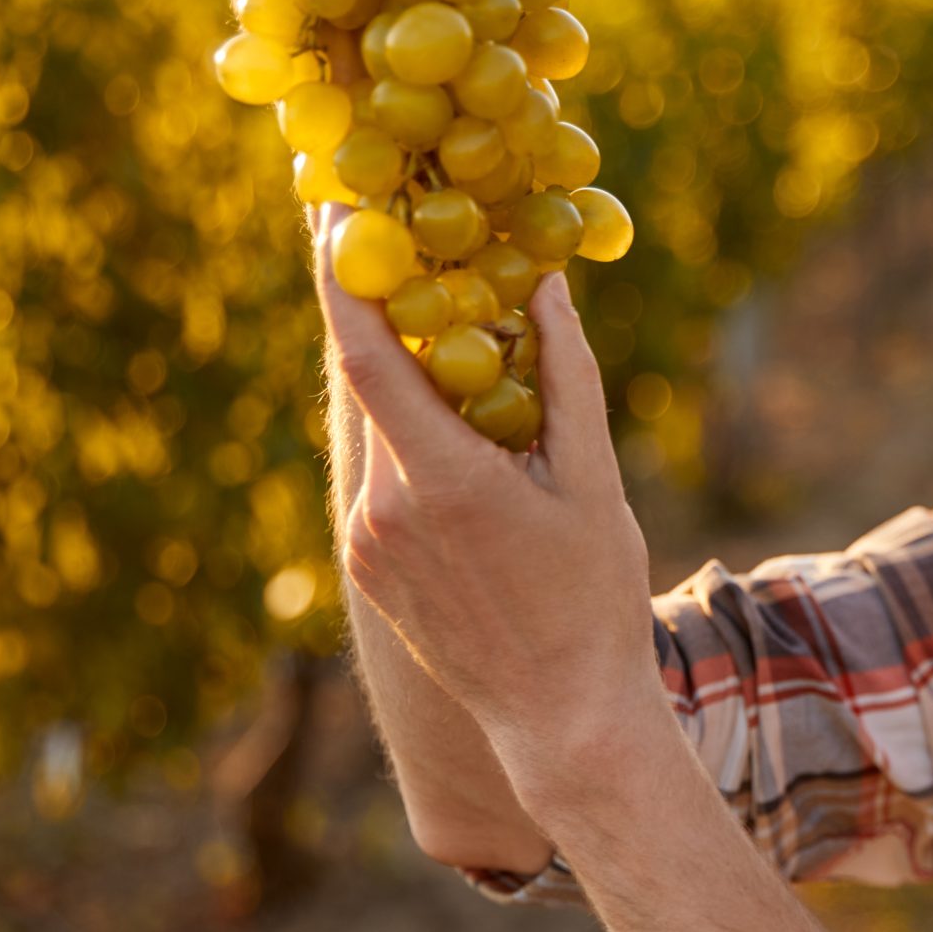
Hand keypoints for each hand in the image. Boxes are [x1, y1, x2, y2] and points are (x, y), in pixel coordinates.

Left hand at [314, 215, 666, 794]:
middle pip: (362, 381)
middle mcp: (382, 510)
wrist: (560, 719)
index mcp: (441, 481)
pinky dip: (407, 437)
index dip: (345, 278)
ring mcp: (365, 543)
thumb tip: (547, 288)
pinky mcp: (365, 567)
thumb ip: (564, 380)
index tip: (339, 213)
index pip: (365, 356)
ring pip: (371, 429)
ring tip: (445, 339)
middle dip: (378, 311)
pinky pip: (379, 476)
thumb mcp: (592, 484)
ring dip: (399, 378)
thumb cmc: (593, 602)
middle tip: (398, 245)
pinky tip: (458, 436)